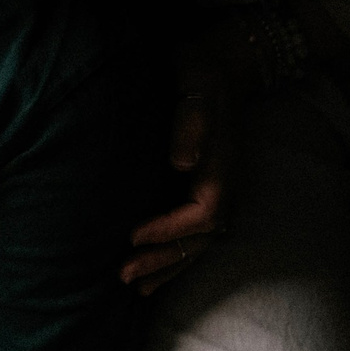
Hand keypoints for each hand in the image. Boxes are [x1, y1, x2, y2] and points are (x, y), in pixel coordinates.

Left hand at [122, 24, 247, 296]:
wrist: (222, 63)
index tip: (132, 236)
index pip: (203, 213)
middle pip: (201, 239)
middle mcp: (225, 184)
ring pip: (199, 243)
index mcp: (222, 165)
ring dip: (168, 266)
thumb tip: (181, 162)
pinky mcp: (205, 189)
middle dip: (163, 259)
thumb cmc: (202, 71)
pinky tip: (153, 271)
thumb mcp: (197, 84)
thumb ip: (191, 121)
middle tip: (124, 274)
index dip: (169, 230)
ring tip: (137, 287)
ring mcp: (218, 189)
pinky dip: (175, 255)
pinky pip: (195, 233)